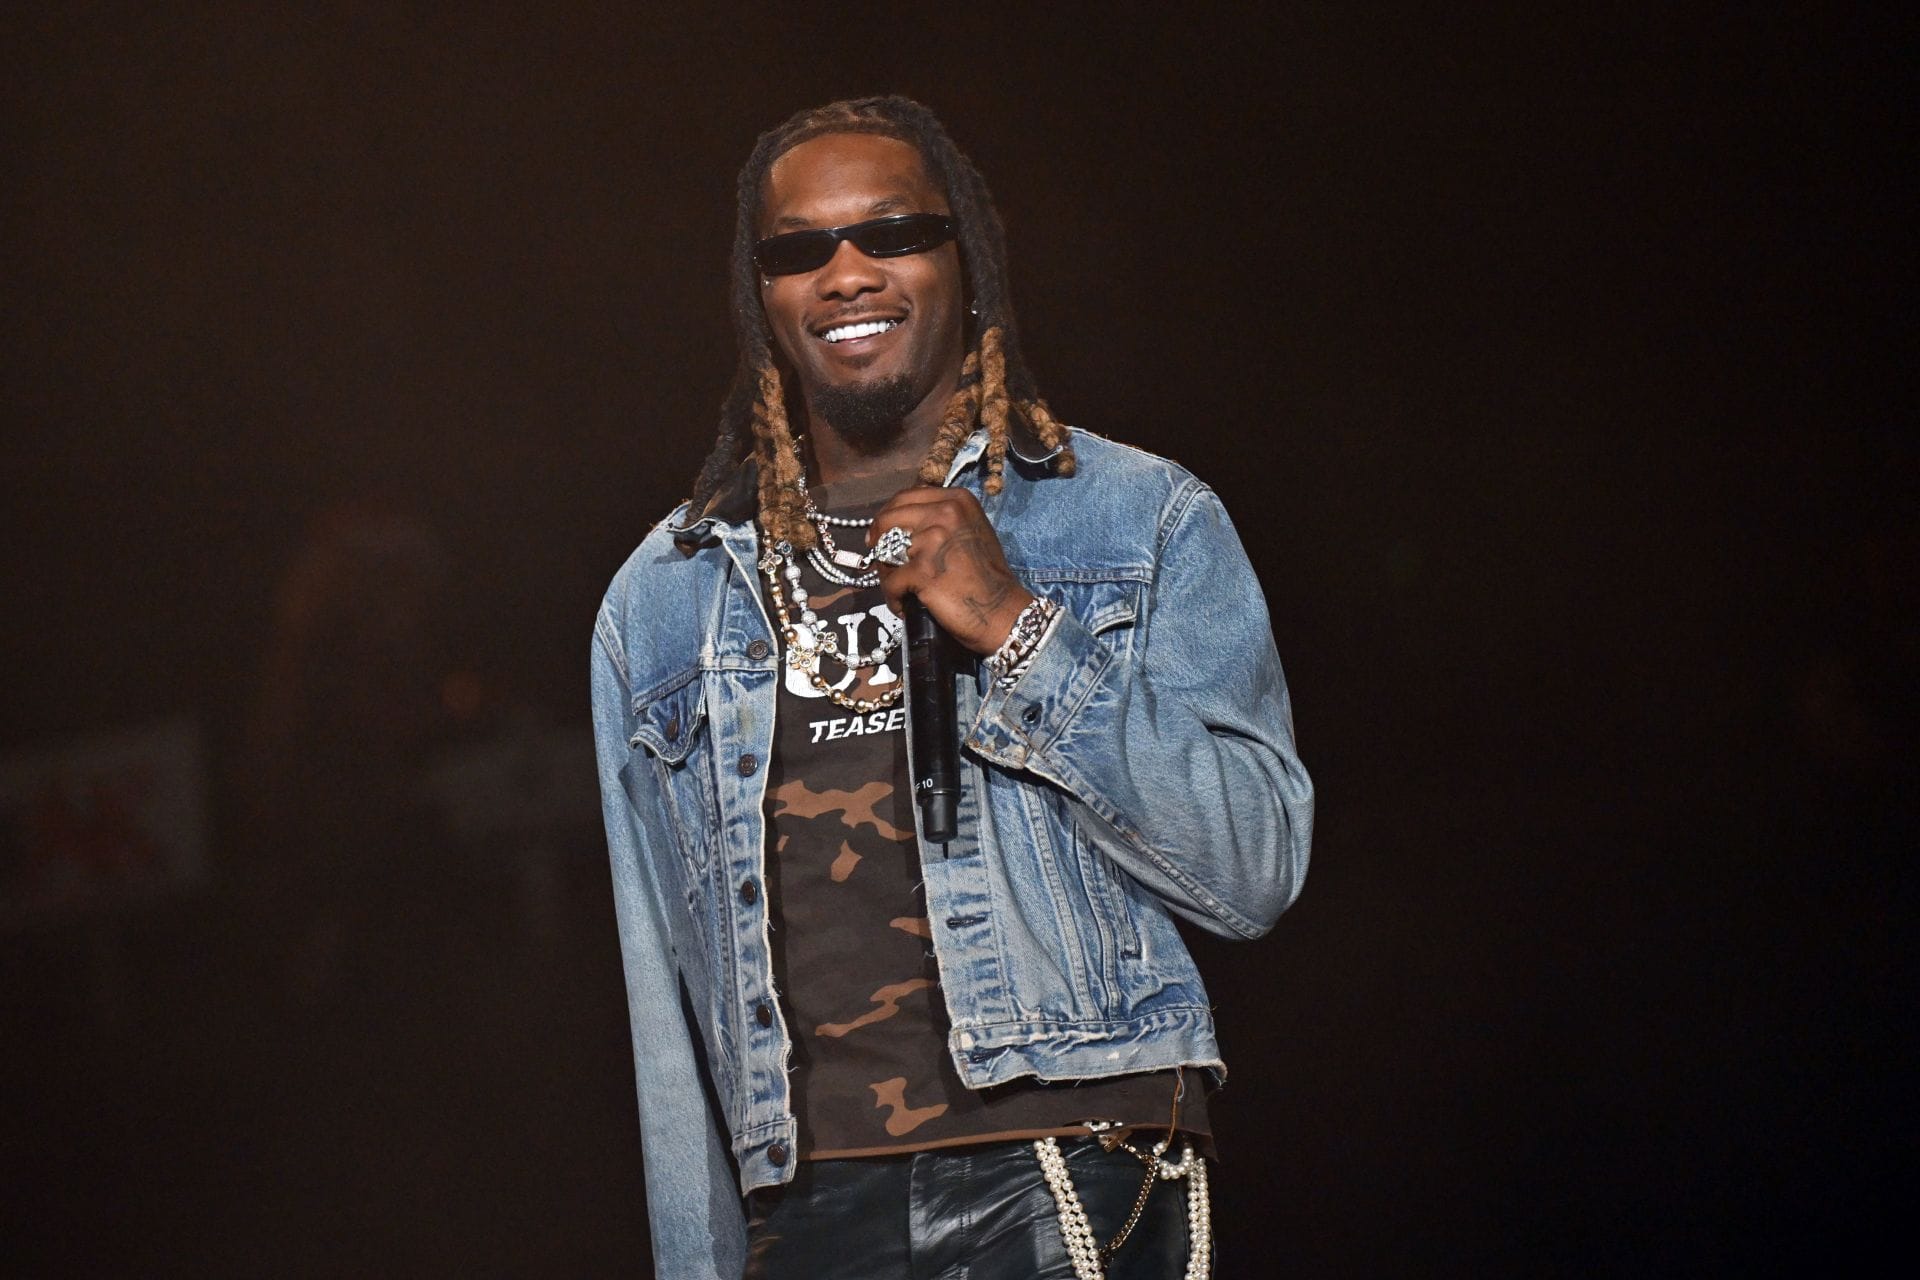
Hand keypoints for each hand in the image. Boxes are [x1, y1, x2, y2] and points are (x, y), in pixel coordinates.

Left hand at [866, 487, 1032, 655]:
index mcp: (956, 500)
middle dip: (878, 544)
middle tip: (884, 564)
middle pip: (887, 520)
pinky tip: (905, 607)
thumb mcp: (968, 531)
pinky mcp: (923, 570)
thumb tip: (896, 523)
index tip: (881, 538)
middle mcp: (946, 512)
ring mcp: (933, 540)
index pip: (904, 498)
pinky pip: (891, 582)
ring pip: (884, 552)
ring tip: (900, 591)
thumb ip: (938, 520)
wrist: (1003, 612)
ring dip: (887, 575)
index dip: (887, 518)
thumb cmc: (986, 576)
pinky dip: (894, 598)